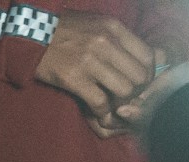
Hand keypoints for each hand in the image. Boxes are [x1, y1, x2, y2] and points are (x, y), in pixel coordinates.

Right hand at [34, 14, 156, 118]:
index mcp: (114, 28)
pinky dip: (102, 111)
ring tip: (113, 104)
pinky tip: (99, 111)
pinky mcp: (74, 78)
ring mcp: (90, 61)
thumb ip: (123, 38)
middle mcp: (106, 42)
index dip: (148, 75)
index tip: (138, 83)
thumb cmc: (65, 30)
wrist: (32, 35)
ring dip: (121, 103)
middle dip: (137, 92)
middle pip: (140, 77)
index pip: (148, 56)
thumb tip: (156, 56)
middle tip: (126, 97)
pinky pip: (99, 102)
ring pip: (124, 91)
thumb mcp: (98, 24)